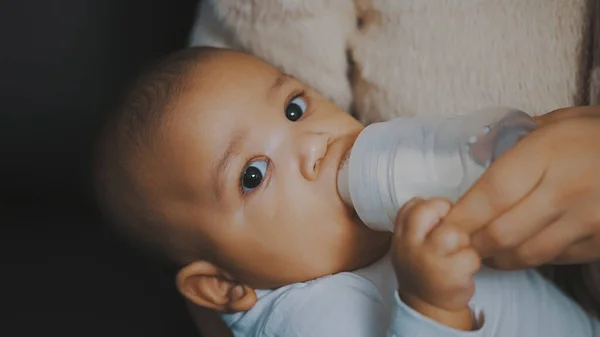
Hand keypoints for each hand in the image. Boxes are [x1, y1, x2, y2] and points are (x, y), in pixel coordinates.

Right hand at [392, 198, 479, 322]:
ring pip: (456, 232)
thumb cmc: (422, 269)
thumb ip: (419, 224)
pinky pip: (471, 255)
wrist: (427, 306)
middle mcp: (411, 246)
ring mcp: (429, 260)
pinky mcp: (450, 276)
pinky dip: (472, 262)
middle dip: (448, 214)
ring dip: (464, 241)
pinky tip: (463, 269)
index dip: (432, 206)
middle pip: (433, 210)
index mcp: (401, 236)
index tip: (439, 217)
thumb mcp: (408, 244)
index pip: (413, 205)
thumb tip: (447, 205)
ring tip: (458, 252)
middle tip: (453, 229)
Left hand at [442, 107, 599, 268]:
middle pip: (502, 233)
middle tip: (458, 241)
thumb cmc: (598, 132)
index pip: (491, 194)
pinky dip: (529, 258)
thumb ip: (513, 137)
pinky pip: (554, 258)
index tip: (441, 226)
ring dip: (497, 257)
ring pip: (526, 254)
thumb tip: (475, 151)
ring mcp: (586, 221)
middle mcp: (565, 191)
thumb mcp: (556, 121)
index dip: (461, 216)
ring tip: (483, 249)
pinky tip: (519, 248)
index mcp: (547, 155)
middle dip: (472, 243)